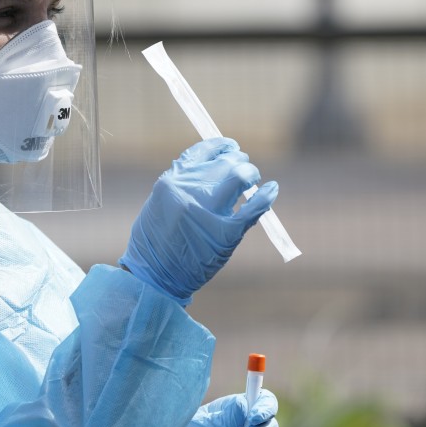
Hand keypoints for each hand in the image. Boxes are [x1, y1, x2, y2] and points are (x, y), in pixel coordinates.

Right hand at [118, 138, 276, 305]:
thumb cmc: (154, 242)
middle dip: (238, 161)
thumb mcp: (159, 203)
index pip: (202, 152)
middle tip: (243, 168)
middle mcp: (189, 193)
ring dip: (250, 173)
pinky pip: (253, 208)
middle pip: (225, 163)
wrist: (154, 279)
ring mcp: (208, 213)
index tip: (230, 147)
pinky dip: (266, 196)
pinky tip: (272, 189)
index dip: (221, 146)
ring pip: (240, 177)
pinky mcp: (225, 235)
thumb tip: (211, 165)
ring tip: (251, 177)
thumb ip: (181, 183)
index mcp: (170, 183)